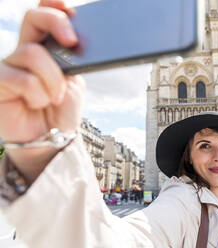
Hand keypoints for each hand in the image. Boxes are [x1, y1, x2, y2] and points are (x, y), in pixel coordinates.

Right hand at [0, 0, 84, 182]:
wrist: (51, 137)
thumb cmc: (62, 109)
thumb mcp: (74, 80)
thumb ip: (70, 59)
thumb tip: (74, 39)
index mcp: (45, 49)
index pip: (42, 17)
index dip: (53, 6)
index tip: (70, 10)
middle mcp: (24, 52)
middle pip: (32, 18)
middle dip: (56, 23)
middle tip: (72, 41)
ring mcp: (8, 66)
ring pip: (33, 53)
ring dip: (52, 80)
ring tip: (54, 97)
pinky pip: (22, 78)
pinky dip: (38, 94)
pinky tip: (37, 104)